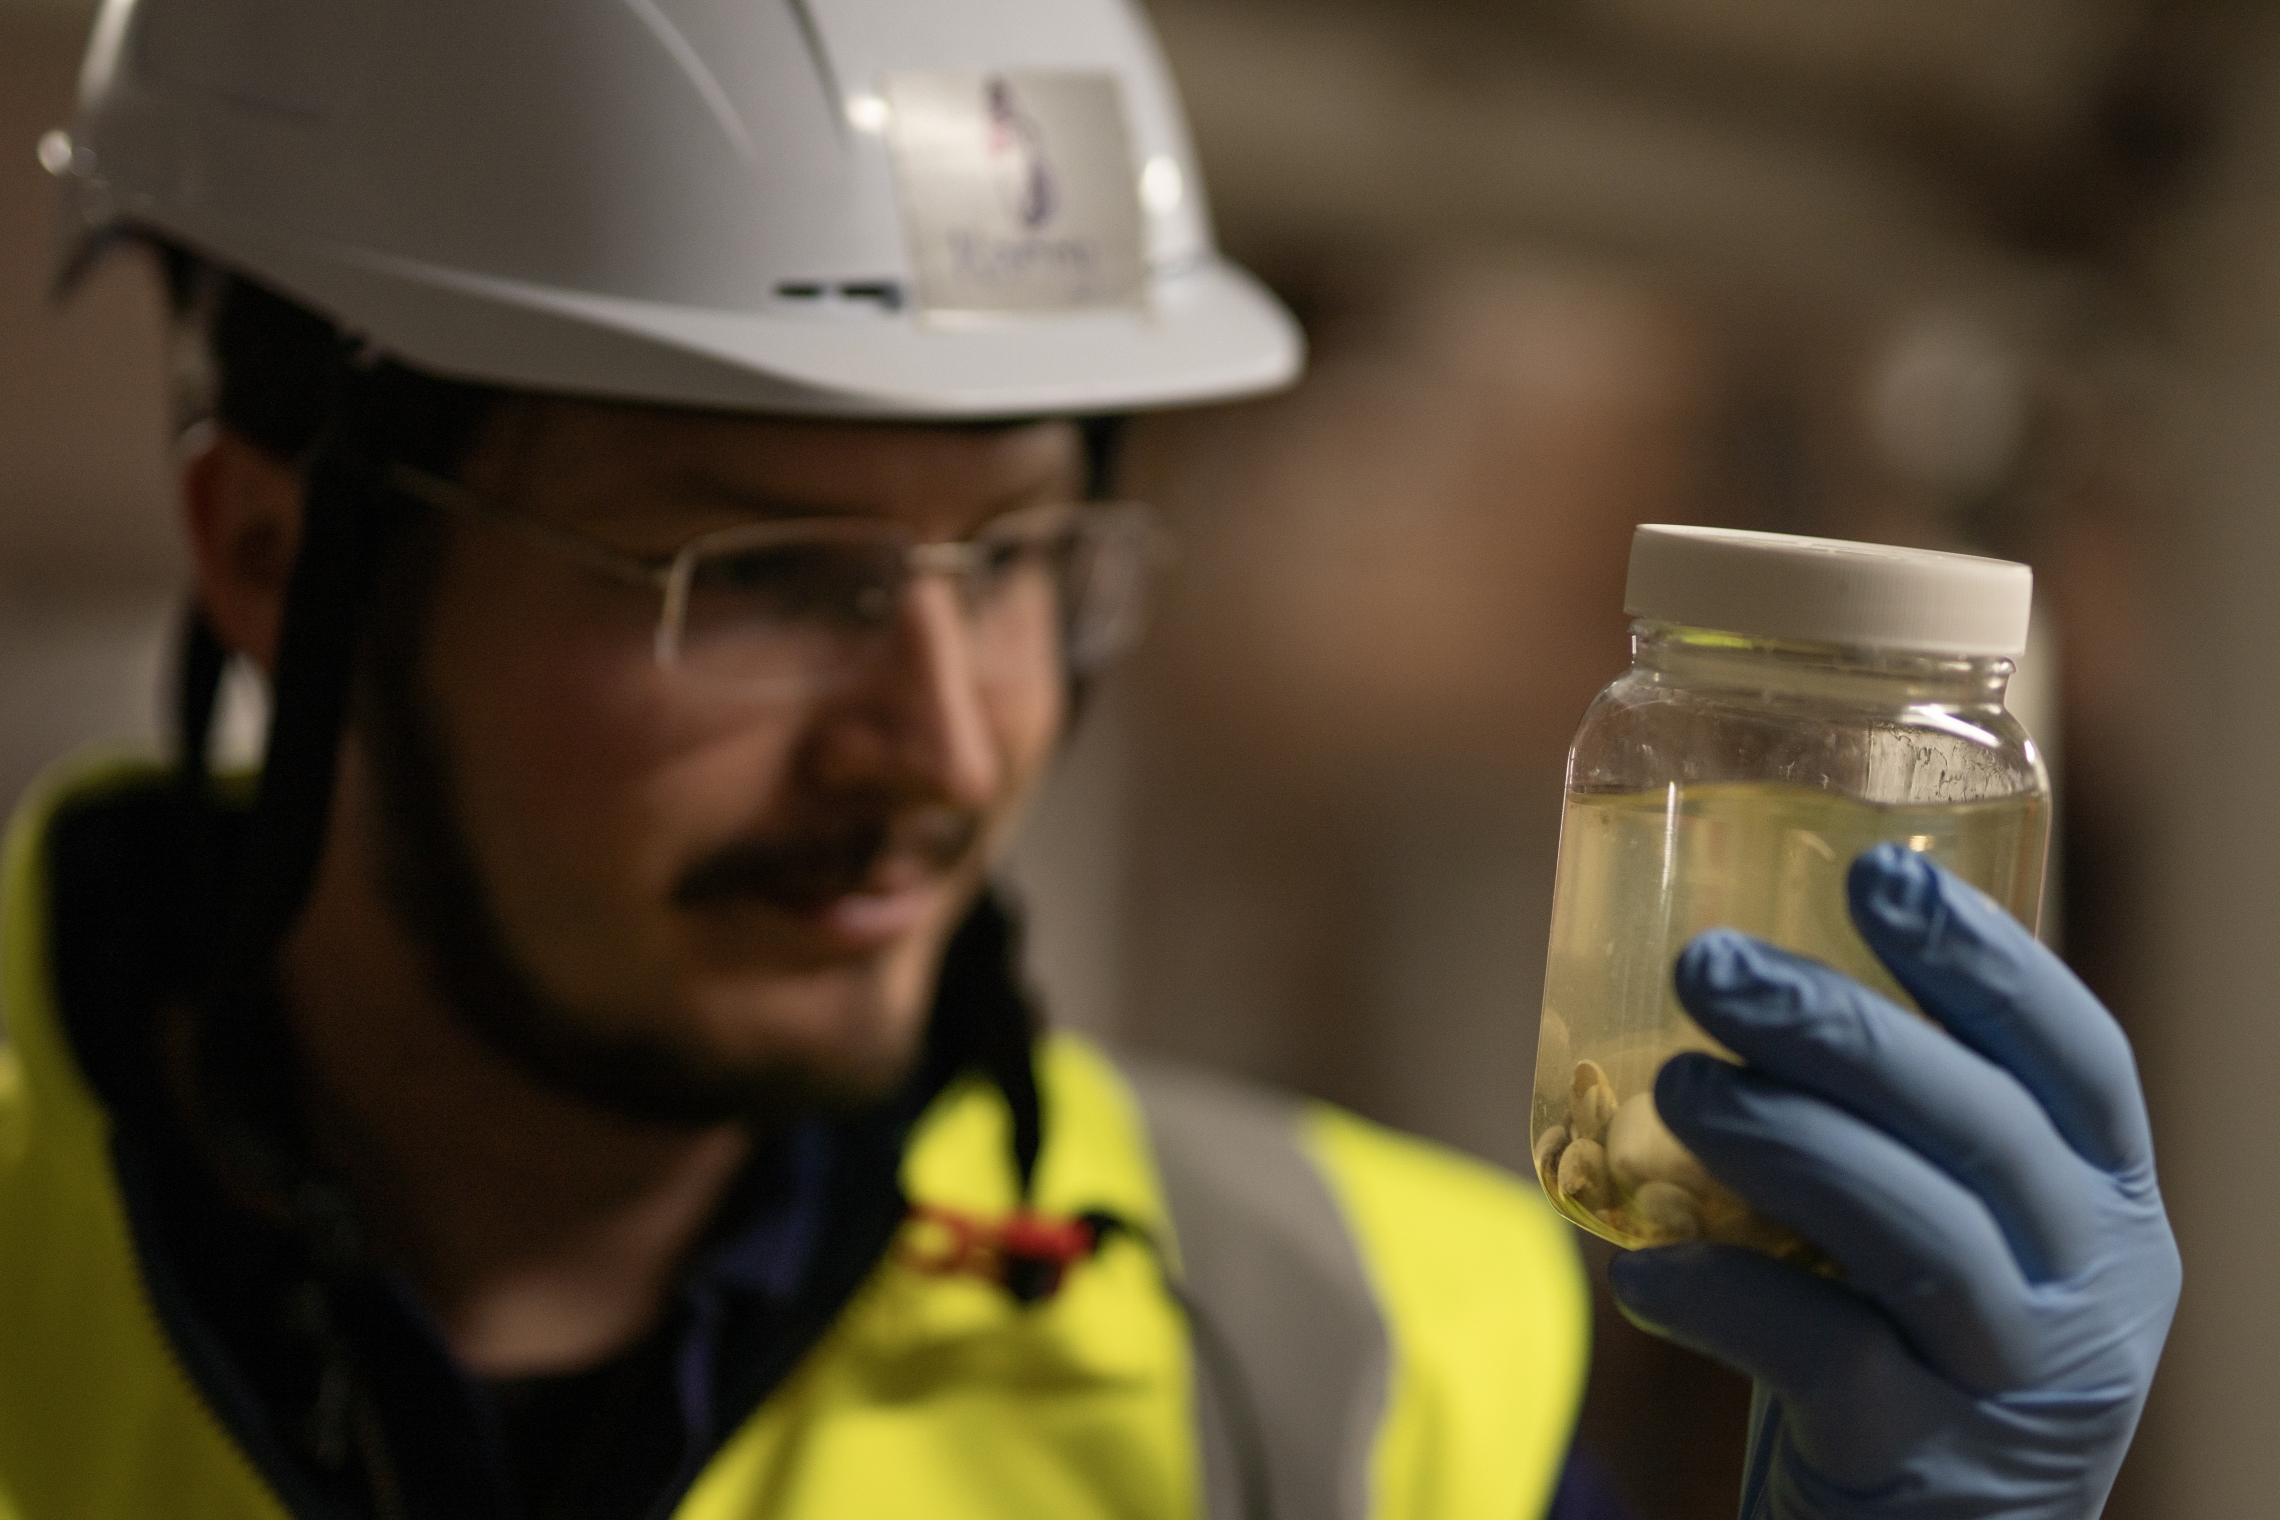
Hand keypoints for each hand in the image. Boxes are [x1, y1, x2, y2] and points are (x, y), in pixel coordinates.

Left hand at [1605, 843, 2179, 1519]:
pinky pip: (1824, 1356)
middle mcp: (2093, 1289)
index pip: (2079, 1059)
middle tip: (1708, 961)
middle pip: (1984, 1130)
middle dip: (1843, 1030)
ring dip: (1784, 1141)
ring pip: (1915, 1237)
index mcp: (2105, 1203)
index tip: (1878, 872)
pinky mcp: (1925, 1464)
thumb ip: (1893, 1128)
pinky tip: (1637, 1269)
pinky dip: (1721, 1297)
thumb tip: (1736, 955)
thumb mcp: (1947, 1234)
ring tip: (1677, 1086)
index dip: (1985, 961)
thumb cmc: (1910, 1351)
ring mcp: (2017, 1384)